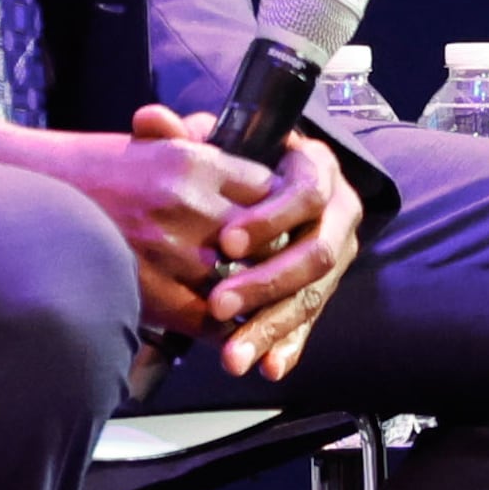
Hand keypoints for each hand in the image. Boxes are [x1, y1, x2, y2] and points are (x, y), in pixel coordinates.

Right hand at [0, 110, 275, 336]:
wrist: (31, 196)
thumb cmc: (92, 170)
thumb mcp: (151, 145)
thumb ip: (199, 149)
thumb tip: (241, 161)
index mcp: (192, 161)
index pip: (268, 188)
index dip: (278, 208)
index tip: (279, 220)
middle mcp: (189, 203)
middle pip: (264, 238)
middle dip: (272, 253)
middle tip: (278, 265)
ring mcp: (172, 249)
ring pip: (242, 281)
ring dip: (251, 292)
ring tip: (258, 299)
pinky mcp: (152, 290)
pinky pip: (210, 318)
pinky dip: (224, 325)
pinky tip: (229, 326)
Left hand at [138, 106, 364, 380]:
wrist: (274, 186)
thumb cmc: (241, 161)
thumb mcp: (220, 143)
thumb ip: (185, 134)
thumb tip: (149, 121)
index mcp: (319, 171)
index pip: (306, 193)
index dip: (270, 219)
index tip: (227, 243)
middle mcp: (338, 216)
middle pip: (315, 254)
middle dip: (267, 281)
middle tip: (219, 303)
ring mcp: (335, 257)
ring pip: (312, 296)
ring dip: (271, 326)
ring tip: (233, 354)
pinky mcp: (323, 290)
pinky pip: (310, 323)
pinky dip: (289, 346)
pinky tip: (268, 367)